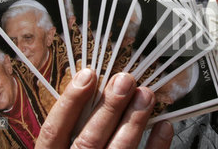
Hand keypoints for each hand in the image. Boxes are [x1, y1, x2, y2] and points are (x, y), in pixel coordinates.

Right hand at [35, 68, 173, 148]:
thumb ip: (70, 134)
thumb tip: (92, 90)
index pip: (54, 131)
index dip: (70, 101)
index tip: (88, 75)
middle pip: (88, 141)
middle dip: (109, 108)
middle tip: (125, 81)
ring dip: (134, 123)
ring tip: (146, 95)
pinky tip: (164, 127)